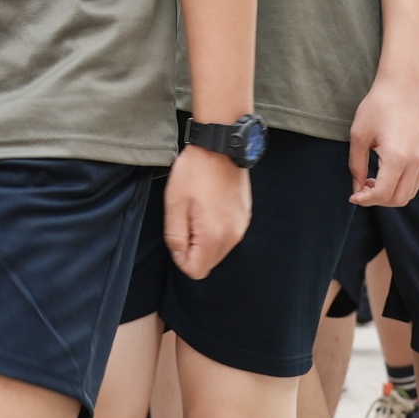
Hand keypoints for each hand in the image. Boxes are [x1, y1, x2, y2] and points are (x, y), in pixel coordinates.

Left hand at [164, 145, 252, 278]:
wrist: (220, 147)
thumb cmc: (194, 173)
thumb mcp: (174, 204)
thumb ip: (175, 237)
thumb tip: (180, 256)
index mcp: (213, 236)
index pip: (195, 270)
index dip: (180, 257)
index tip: (178, 233)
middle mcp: (232, 237)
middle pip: (208, 263)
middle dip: (193, 250)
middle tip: (186, 220)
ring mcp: (241, 227)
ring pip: (218, 251)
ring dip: (205, 240)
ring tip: (198, 211)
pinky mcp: (245, 217)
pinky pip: (227, 236)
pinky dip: (216, 230)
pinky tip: (209, 207)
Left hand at [345, 74, 418, 210]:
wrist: (404, 85)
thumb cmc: (378, 106)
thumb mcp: (359, 135)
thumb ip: (356, 165)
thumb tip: (357, 188)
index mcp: (397, 157)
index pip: (382, 194)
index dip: (365, 200)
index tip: (353, 196)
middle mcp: (416, 161)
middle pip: (399, 199)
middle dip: (378, 200)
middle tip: (362, 188)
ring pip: (411, 193)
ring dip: (391, 194)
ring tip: (374, 180)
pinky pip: (418, 181)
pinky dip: (403, 185)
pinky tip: (388, 173)